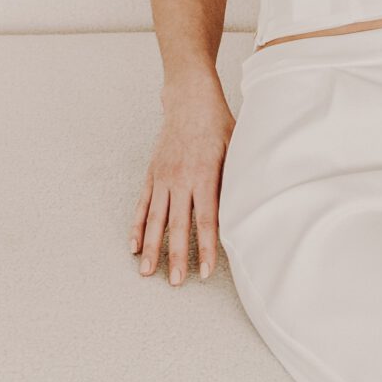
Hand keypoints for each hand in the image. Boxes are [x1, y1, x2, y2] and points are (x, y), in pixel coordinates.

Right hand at [133, 80, 234, 284]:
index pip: (205, 219)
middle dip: (177, 256)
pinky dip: (136, 227)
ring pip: (154, 219)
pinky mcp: (151, 174)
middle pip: (177, 225)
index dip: (205, 247)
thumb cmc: (218, 124)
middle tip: (176, 282)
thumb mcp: (236, 148)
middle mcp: (179, 180)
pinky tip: (133, 246)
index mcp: (204, 175)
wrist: (189, 99)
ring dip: (151, 248)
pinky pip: (141, 205)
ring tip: (147, 272)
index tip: (205, 270)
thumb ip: (236, 178)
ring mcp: (162, 178)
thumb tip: (247, 208)